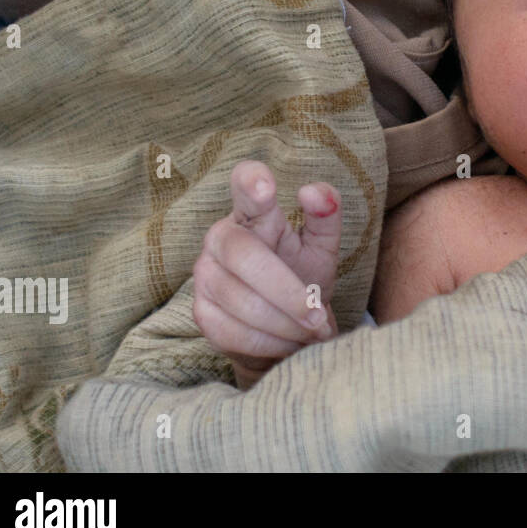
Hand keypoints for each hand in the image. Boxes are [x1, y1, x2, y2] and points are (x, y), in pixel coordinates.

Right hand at [193, 160, 342, 388]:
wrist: (286, 325)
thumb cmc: (304, 275)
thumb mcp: (322, 246)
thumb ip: (326, 214)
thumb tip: (314, 193)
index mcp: (252, 214)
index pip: (243, 186)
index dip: (250, 184)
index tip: (266, 186)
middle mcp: (220, 239)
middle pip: (245, 257)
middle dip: (288, 293)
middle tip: (318, 317)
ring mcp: (204, 275)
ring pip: (241, 301)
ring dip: (284, 323)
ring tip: (312, 331)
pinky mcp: (200, 312)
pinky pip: (231, 332)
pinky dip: (268, 343)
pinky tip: (288, 342)